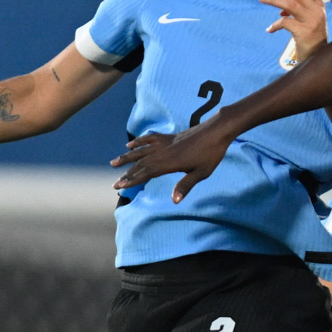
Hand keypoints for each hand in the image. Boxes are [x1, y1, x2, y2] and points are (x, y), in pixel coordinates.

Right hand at [110, 120, 232, 203]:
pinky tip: (130, 144)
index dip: (133, 180)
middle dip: (127, 174)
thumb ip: (186, 185)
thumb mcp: (202, 172)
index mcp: (170, 162)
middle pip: (141, 163)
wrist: (218, 130)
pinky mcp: (170, 137)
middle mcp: (164, 151)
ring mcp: (166, 142)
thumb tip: (174, 201)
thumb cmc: (212, 153)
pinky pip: (150, 138)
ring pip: (142, 150)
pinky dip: (139, 141)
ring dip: (127, 157)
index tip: (120, 186)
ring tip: (114, 162)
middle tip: (114, 183)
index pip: (147, 172)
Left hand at [260, 0, 326, 59]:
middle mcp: (317, 10)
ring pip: (289, 4)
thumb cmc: (312, 38)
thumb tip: (281, 8)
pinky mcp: (304, 32)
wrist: (319, 57)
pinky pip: (285, 22)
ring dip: (273, 0)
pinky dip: (275, 25)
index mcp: (319, 5)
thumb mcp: (309, 20)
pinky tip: (270, 29)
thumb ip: (298, 11)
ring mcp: (311, 21)